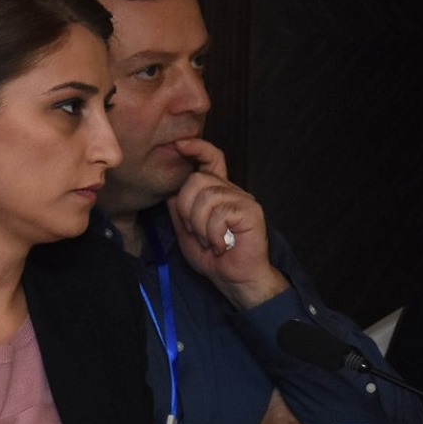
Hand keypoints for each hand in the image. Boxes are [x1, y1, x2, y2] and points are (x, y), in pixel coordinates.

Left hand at [164, 139, 288, 309]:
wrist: (235, 278)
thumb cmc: (213, 257)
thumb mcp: (187, 232)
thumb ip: (179, 211)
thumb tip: (171, 192)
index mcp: (217, 193)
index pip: (211, 159)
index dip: (197, 148)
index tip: (179, 145)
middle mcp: (232, 191)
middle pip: (197, 178)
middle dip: (186, 208)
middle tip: (196, 231)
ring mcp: (243, 199)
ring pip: (206, 196)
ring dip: (200, 225)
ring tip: (210, 240)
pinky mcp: (251, 212)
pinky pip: (220, 212)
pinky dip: (213, 233)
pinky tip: (220, 245)